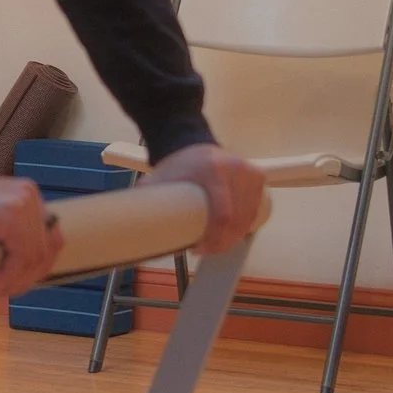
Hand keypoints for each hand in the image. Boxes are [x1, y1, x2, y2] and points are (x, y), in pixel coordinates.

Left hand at [148, 143, 267, 253]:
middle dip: (223, 242)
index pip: (223, 214)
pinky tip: (233, 234)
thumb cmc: (176, 165)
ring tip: (217, 245)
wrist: (191, 141)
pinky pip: (256, 209)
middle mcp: (236, 170)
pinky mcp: (258, 177)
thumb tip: (134, 232)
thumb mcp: (160, 179)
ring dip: (235, 237)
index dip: (215, 238)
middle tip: (206, 250)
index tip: (198, 249)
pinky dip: (246, 225)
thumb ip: (147, 201)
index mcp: (213, 170)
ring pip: (250, 217)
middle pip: (238, 220)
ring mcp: (250, 172)